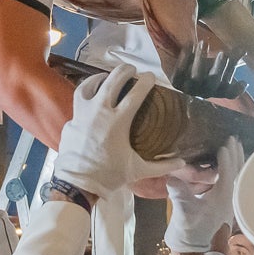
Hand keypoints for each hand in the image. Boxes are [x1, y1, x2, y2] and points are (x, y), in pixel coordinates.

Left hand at [54, 64, 174, 199]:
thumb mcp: (137, 170)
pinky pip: (79, 101)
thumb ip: (161, 166)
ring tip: (108, 77)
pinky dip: (87, 95)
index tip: (151, 77)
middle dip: (124, 71)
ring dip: (100, 77)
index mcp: (118, 121)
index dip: (145, 82)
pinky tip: (91, 97)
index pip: (135, 94)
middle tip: (132, 69)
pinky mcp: (71, 121)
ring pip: (89, 85)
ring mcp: (82, 114)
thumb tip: (182, 164)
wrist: (77, 185)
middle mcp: (99, 111)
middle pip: (112, 81)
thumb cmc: (109, 176)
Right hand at [166, 138, 240, 254]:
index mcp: (222, 198)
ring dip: (236, 162)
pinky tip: (227, 166)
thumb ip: (179, 193)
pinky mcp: (224, 205)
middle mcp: (229, 199)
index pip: (228, 174)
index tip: (225, 144)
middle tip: (234, 139)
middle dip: (236, 155)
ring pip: (237, 178)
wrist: (193, 250)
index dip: (226, 158)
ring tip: (235, 147)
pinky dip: (232, 171)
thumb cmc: (189, 231)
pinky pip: (232, 183)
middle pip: (237, 173)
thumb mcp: (182, 211)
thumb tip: (171, 176)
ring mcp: (228, 202)